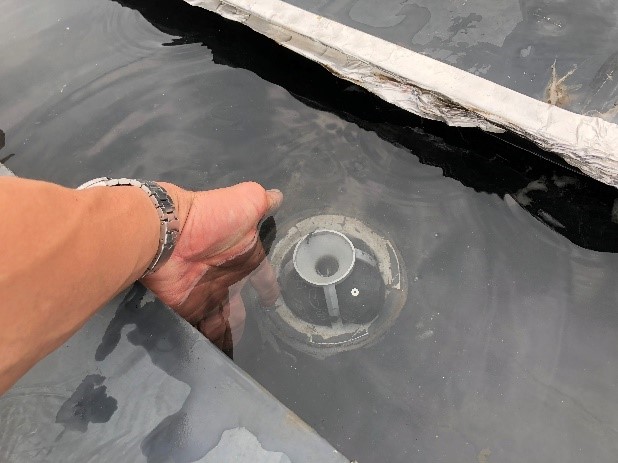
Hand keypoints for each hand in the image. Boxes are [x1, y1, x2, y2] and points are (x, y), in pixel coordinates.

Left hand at [141, 182, 282, 347]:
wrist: (168, 233)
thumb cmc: (212, 219)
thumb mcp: (246, 201)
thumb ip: (263, 201)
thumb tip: (278, 196)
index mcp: (243, 257)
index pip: (263, 277)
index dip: (269, 288)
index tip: (273, 300)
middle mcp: (227, 278)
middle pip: (241, 306)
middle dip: (245, 321)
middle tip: (254, 341)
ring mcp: (207, 295)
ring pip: (223, 322)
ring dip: (228, 336)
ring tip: (234, 355)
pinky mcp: (188, 309)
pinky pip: (201, 329)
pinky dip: (208, 342)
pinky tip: (215, 355)